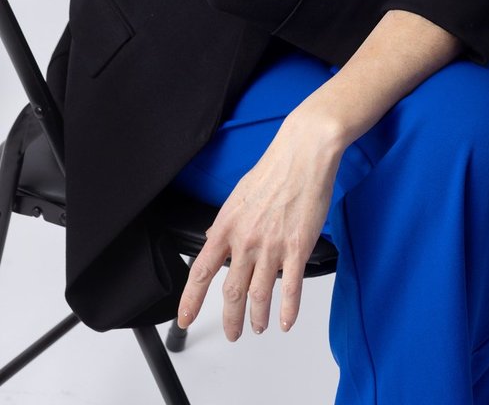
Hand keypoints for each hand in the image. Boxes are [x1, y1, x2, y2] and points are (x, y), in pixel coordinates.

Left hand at [177, 104, 342, 339]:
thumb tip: (211, 240)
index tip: (184, 319)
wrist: (303, 154)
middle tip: (233, 333)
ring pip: (259, 296)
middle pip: (232, 293)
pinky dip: (288, 311)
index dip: (191, 300)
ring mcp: (272, 246)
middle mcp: (246, 240)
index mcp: (227, 226)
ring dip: (258, 319)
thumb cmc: (273, 170)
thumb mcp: (238, 196)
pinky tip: (285, 321)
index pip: (201, 271)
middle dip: (231, 320)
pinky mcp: (298, 248)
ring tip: (259, 327)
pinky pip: (290, 289)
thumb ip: (225, 224)